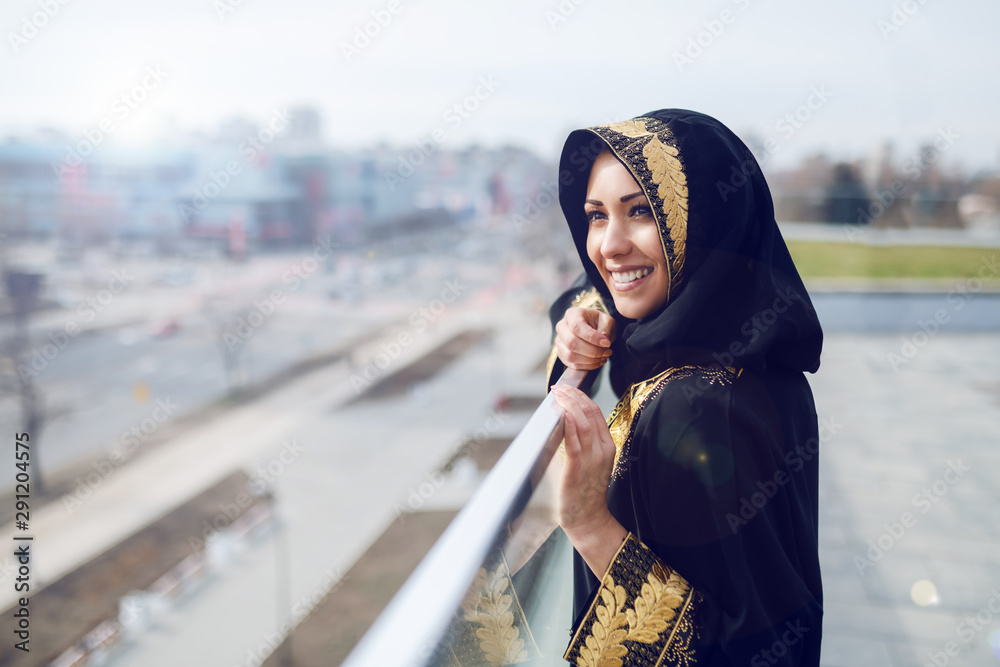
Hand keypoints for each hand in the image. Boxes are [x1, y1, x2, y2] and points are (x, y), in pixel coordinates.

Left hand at [550, 385, 626, 576]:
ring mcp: (592, 460)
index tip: (567, 387)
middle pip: (591, 413)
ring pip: (584, 423)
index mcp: (607, 446)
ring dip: (569, 405)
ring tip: (558, 394)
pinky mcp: (577, 469)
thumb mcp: (588, 461)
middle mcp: (602, 450)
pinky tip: (564, 414)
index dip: (581, 397)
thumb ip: (579, 443)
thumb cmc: (584, 491)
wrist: (588, 520)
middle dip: (574, 396)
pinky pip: (575, 442)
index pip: (596, 413)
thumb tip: (559, 422)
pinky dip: (570, 425)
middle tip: (560, 386)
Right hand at [554, 307, 616, 369]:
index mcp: (572, 314)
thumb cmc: (600, 323)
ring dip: (590, 360)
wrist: (595, 328)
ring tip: (604, 357)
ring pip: (570, 356)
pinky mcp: (562, 354)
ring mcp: (559, 341)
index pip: (577, 327)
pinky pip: (572, 364)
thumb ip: (606, 330)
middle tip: (608, 352)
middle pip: (571, 343)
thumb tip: (603, 341)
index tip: (607, 343)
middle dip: (592, 351)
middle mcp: (562, 327)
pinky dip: (587, 366)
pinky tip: (598, 361)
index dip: (592, 338)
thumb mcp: (607, 321)